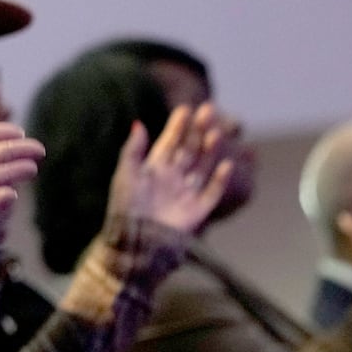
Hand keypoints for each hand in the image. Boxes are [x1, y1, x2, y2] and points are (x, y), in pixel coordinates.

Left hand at [106, 104, 234, 235]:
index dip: (177, 127)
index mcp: (154, 169)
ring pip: (202, 167)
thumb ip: (133, 150)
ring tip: (215, 132)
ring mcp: (186, 194)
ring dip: (209, 150)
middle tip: (208, 110)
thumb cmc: (125, 208)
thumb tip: (138, 122)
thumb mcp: (125, 175)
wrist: (133, 243)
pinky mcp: (196, 211)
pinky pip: (212, 193)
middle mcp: (172, 179)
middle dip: (198, 131)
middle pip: (189, 150)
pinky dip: (220, 180)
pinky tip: (226, 164)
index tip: (185, 108)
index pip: (169, 143)